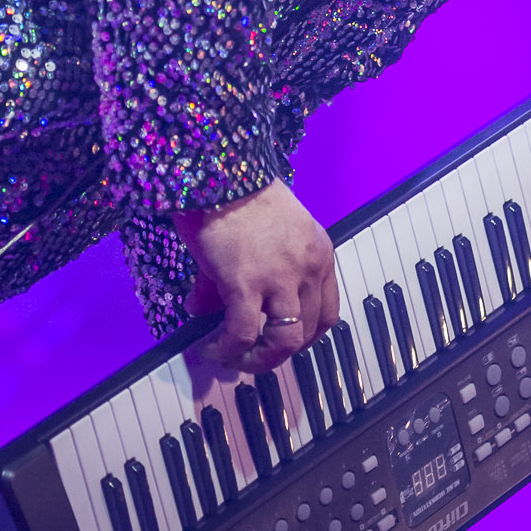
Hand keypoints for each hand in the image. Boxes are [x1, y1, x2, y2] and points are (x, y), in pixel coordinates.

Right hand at [172, 180, 338, 375]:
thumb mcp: (258, 233)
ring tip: (232, 359)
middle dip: (281, 352)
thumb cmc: (236, 193)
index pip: (328, 310)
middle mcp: (309, 268)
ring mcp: (281, 278)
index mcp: (319, 254)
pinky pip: (242, 332)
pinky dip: (228, 349)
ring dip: (259, 360)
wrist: (220, 171)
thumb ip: (240, 273)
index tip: (283, 341)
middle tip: (253, 355)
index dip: (307, 335)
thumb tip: (202, 308)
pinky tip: (211, 348)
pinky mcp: (247, 283)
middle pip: (311, 332)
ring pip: (286, 342)